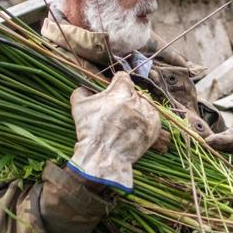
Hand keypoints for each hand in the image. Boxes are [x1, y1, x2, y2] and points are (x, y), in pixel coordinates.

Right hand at [68, 72, 161, 192]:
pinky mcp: (154, 126)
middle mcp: (136, 100)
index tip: (113, 89)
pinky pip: (152, 116)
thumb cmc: (90, 131)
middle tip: (116, 110)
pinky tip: (133, 127)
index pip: (123, 77)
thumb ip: (81, 91)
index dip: (116, 83)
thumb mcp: (79, 107)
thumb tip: (86, 88)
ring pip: (143, 103)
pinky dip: (144, 120)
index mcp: (120, 91)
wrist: (103, 156)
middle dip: (124, 98)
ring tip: (125, 121)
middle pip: (133, 92)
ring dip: (135, 108)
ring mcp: (147, 113)